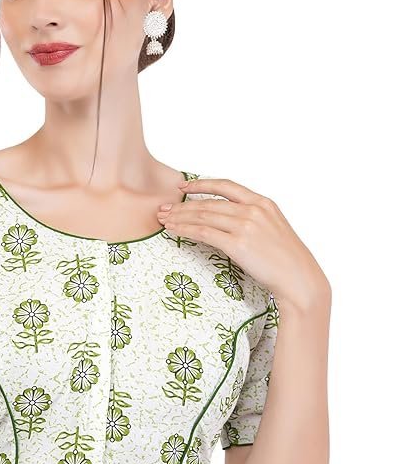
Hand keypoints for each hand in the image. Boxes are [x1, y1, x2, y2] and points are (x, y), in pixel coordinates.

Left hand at [156, 178, 330, 313]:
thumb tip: (228, 219)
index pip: (226, 185)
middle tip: (164, 208)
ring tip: (164, 220)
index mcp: (263, 202)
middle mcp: (253, 210)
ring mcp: (245, 226)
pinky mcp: (238, 243)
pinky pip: (204, 232)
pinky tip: (174, 230)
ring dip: (179, 217)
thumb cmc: (287, 260)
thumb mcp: (274, 228)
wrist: (299, 280)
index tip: (184, 186)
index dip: (202, 184)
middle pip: (209, 203)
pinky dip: (185, 229)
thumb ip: (253, 218)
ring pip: (203, 216)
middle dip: (182, 205)